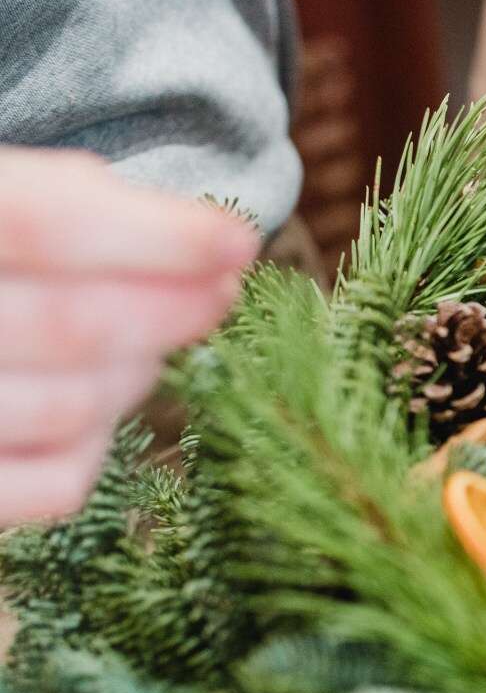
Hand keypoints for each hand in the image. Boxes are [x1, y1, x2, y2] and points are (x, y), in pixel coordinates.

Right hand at [0, 149, 257, 523]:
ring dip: (137, 374)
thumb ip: (72, 204)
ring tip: (154, 343)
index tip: (236, 239)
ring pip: (67, 409)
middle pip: (65, 327)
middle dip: (168, 310)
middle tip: (221, 292)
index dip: (157, 235)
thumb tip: (206, 240)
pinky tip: (102, 404)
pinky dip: (97, 444)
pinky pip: (51, 487)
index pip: (42, 223)